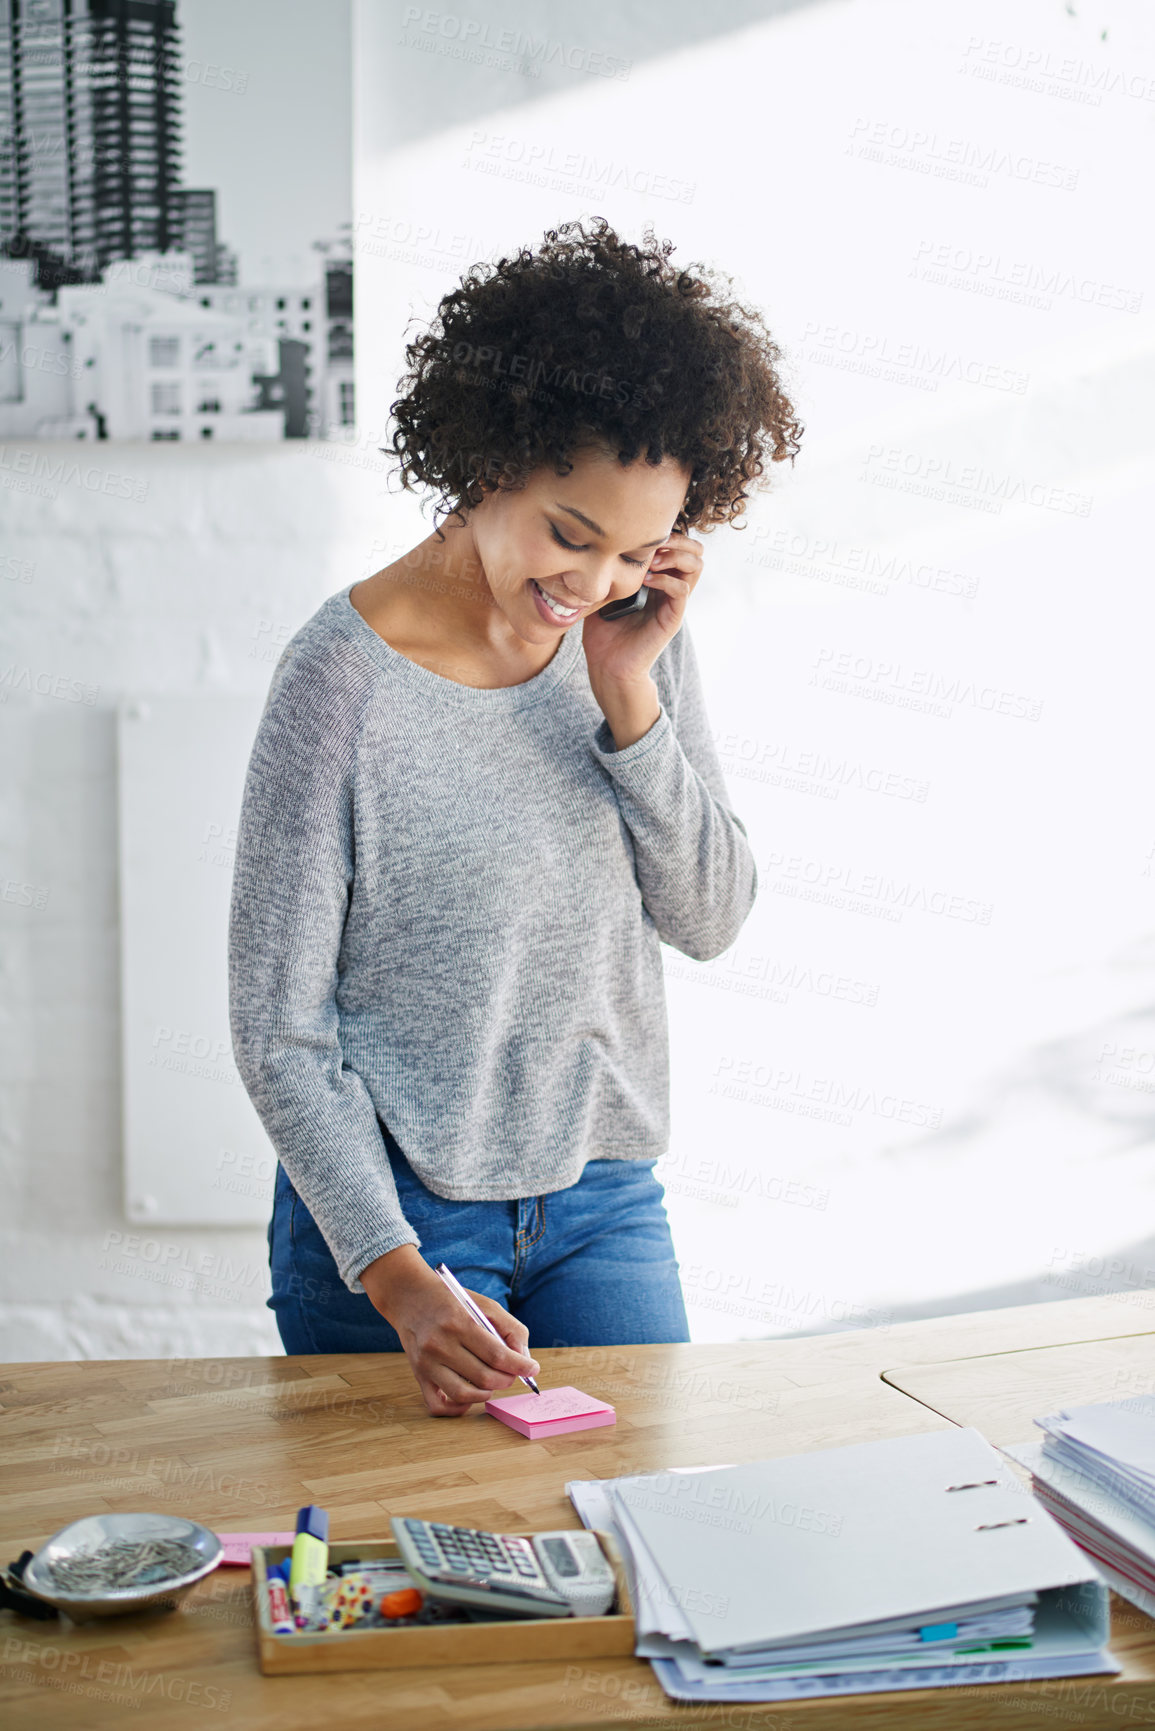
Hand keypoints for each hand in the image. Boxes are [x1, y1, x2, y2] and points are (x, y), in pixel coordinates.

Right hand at [360, 1245, 540, 1417]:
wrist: (409, 1296)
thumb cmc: (451, 1299)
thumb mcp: (484, 1304)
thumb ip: (510, 1328)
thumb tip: (523, 1359)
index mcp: (459, 1323)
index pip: (497, 1355)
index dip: (520, 1366)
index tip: (533, 1368)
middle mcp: (440, 1345)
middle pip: (484, 1377)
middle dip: (507, 1379)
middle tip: (512, 1373)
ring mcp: (426, 1363)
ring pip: (464, 1395)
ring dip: (487, 1394)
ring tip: (493, 1382)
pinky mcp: (418, 1375)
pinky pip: (438, 1405)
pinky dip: (458, 1408)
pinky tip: (471, 1396)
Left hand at [580, 528, 703, 690]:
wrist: (607, 667)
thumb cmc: (603, 633)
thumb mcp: (602, 592)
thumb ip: (606, 568)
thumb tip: (593, 543)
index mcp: (658, 580)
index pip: (678, 545)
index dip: (666, 533)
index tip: (641, 532)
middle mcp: (670, 589)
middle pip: (695, 550)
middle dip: (677, 539)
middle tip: (653, 543)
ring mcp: (673, 603)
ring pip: (695, 566)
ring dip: (675, 555)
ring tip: (652, 560)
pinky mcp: (671, 619)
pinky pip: (681, 591)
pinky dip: (666, 579)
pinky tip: (647, 581)